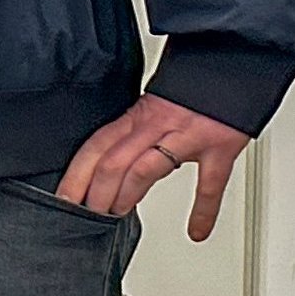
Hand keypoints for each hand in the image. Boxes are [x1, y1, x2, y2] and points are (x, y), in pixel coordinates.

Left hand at [60, 92, 253, 238]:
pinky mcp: (219, 147)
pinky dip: (204, 210)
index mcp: (138, 116)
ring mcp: (187, 136)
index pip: (96, 146)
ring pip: (145, 168)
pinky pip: (209, 183)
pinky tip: (197, 231)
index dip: (77, 173)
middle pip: (113, 160)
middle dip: (95, 192)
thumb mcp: (154, 105)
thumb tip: (111, 157)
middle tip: (86, 216)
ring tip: (116, 216)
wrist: (230, 64)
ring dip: (125, 196)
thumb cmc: (192, 90)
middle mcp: (157, 126)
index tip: (64, 197)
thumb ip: (134, 129)